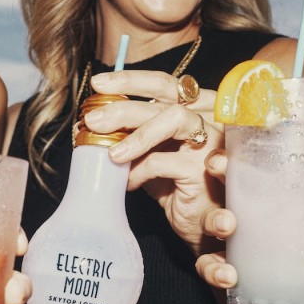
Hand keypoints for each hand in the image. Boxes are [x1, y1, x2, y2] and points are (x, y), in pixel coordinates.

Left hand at [83, 69, 223, 252]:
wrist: (199, 224)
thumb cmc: (175, 184)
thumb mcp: (153, 152)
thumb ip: (135, 133)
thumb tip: (95, 120)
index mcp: (197, 109)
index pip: (166, 84)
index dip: (131, 80)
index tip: (99, 83)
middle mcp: (209, 119)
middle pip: (167, 97)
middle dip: (125, 104)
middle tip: (93, 119)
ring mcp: (210, 142)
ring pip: (172, 119)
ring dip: (136, 133)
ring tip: (109, 152)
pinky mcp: (202, 169)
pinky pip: (161, 161)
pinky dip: (137, 171)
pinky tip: (127, 183)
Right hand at [195, 150, 303, 303]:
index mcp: (267, 205)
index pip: (234, 179)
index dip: (218, 166)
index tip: (219, 164)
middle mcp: (249, 234)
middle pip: (214, 220)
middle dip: (213, 220)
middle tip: (228, 225)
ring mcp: (246, 268)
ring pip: (211, 264)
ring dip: (212, 269)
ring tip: (230, 278)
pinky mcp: (252, 300)